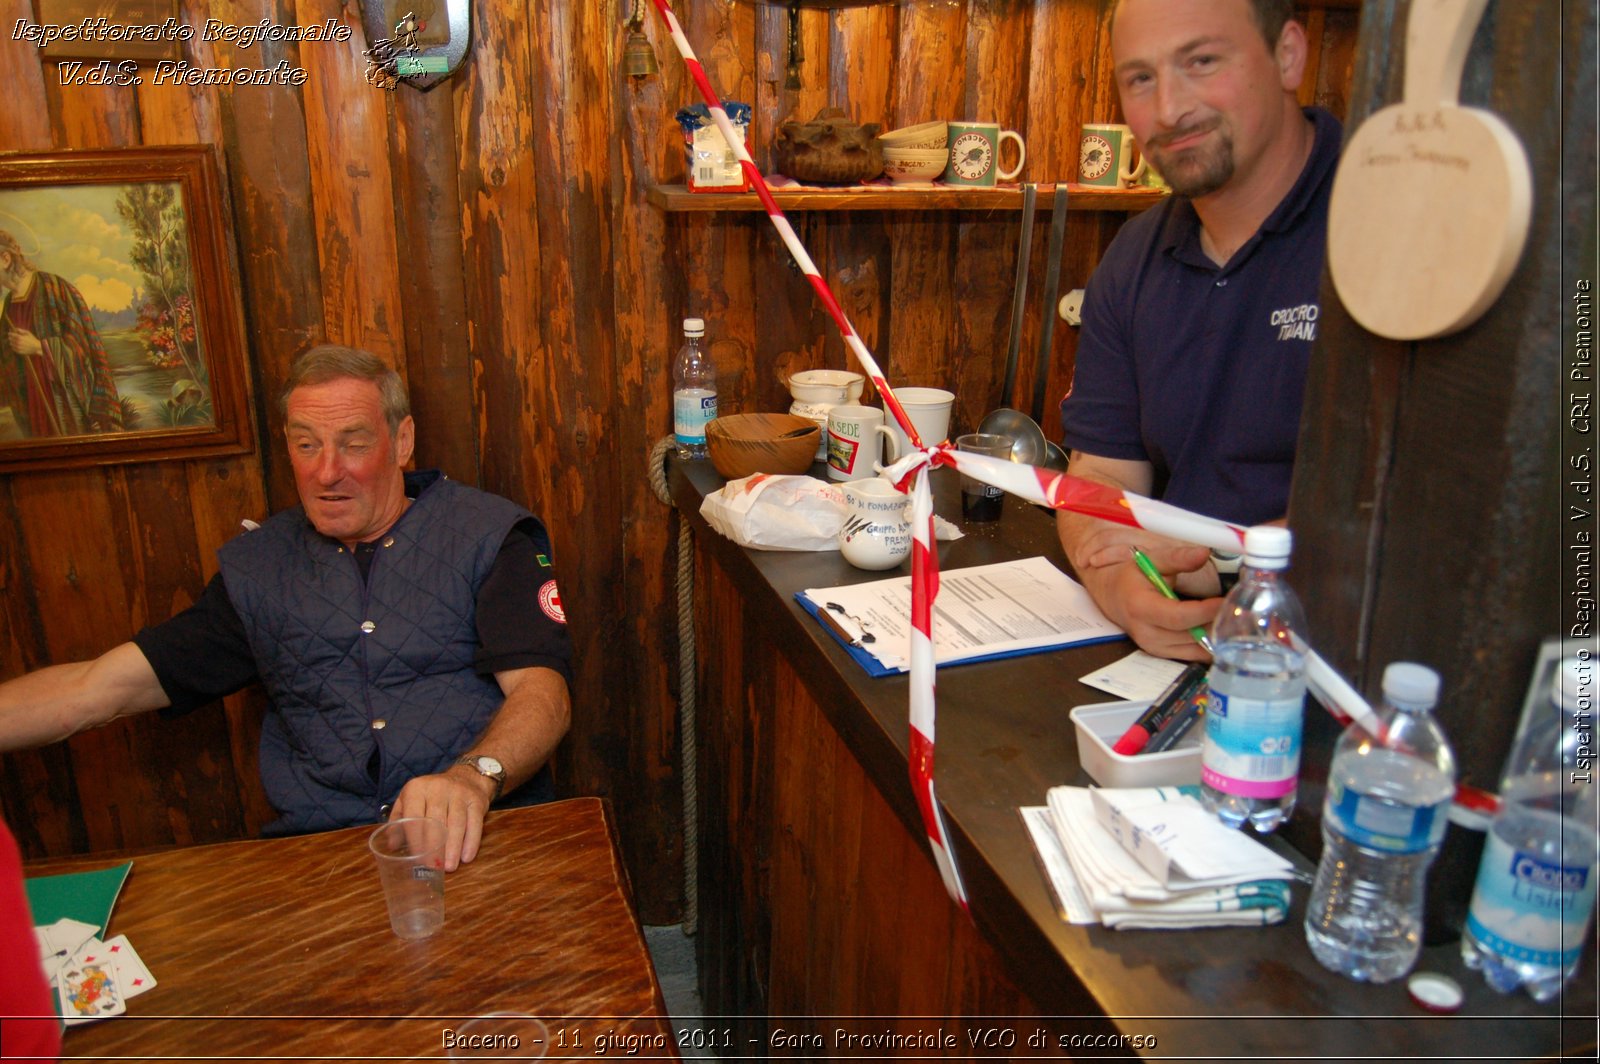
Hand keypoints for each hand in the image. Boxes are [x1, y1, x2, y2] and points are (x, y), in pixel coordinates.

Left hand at [6, 326, 41, 356]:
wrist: (37, 347)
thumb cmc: (33, 339)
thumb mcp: (28, 333)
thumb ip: (21, 330)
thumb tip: (15, 328)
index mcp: (19, 337)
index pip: (11, 335)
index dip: (10, 333)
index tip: (9, 333)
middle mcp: (18, 342)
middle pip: (10, 339)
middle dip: (11, 338)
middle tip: (12, 337)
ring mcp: (18, 347)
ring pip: (11, 344)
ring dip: (12, 342)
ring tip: (15, 342)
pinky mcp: (19, 351)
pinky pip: (13, 348)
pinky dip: (14, 347)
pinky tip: (17, 345)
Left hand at [389, 765, 494, 871]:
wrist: (465, 777)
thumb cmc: (432, 795)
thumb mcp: (410, 800)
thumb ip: (398, 821)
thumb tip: (392, 846)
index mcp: (416, 789)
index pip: (414, 816)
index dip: (415, 839)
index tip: (417, 858)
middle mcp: (438, 788)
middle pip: (436, 821)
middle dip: (435, 847)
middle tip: (433, 867)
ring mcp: (459, 793)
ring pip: (456, 823)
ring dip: (453, 848)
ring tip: (450, 866)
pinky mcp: (476, 800)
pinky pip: (474, 823)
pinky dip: (471, 842)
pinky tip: (466, 857)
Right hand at [1076, 542, 1220, 660]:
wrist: (1111, 595)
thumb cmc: (1130, 576)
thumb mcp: (1150, 560)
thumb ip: (1177, 558)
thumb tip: (1203, 553)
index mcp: (1140, 607)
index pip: (1178, 616)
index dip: (1204, 611)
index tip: (1226, 601)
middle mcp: (1146, 633)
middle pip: (1191, 635)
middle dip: (1217, 622)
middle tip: (1239, 607)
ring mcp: (1154, 647)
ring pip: (1195, 648)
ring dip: (1215, 634)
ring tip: (1232, 616)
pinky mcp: (1162, 654)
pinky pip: (1193, 654)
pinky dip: (1209, 643)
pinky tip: (1219, 627)